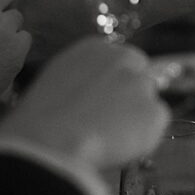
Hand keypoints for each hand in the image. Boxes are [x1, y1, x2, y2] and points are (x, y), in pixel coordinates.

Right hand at [0, 37, 168, 170]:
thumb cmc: (39, 119)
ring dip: (135, 120)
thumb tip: (94, 94)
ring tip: (104, 139)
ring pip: (147, 104)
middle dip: (130, 99)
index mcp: (95, 48)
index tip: (101, 104)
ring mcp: (143, 84)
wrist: (48, 141)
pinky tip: (116, 146)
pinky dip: (143, 140)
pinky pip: (155, 127)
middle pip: (140, 78)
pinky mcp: (155, 112)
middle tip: (109, 123)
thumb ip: (83, 79)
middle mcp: (124, 58)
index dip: (112, 87)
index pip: (121, 62)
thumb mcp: (55, 82)